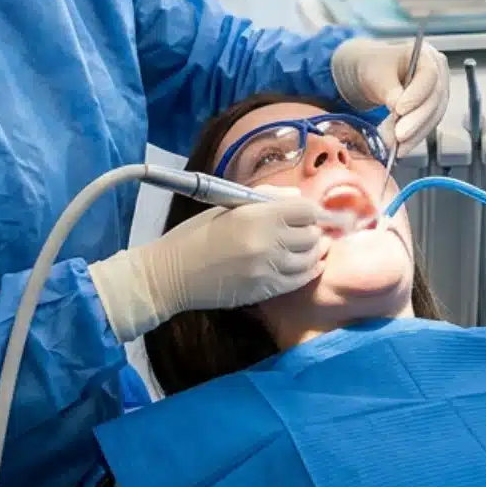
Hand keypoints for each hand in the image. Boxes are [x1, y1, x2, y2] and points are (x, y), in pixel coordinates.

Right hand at [89, 187, 326, 341]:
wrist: (171, 275)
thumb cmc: (194, 235)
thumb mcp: (225, 207)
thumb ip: (264, 198)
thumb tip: (297, 196)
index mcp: (255, 215)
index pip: (305, 208)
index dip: (311, 209)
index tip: (310, 212)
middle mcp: (267, 241)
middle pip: (312, 233)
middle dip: (313, 230)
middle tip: (308, 230)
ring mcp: (268, 269)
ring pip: (311, 258)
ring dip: (314, 251)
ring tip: (310, 247)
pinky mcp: (265, 290)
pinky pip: (300, 280)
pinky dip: (309, 271)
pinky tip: (308, 265)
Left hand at [331, 38, 449, 154]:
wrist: (369, 74)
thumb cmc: (372, 67)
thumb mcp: (376, 74)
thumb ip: (389, 90)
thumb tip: (399, 111)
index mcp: (425, 55)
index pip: (429, 75)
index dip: (416, 95)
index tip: (399, 110)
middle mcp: (437, 73)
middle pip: (434, 98)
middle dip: (416, 120)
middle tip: (399, 135)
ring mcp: (437, 92)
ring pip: (433, 116)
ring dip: (416, 134)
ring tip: (397, 146)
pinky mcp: (431, 110)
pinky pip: (427, 125)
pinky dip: (414, 138)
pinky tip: (400, 147)